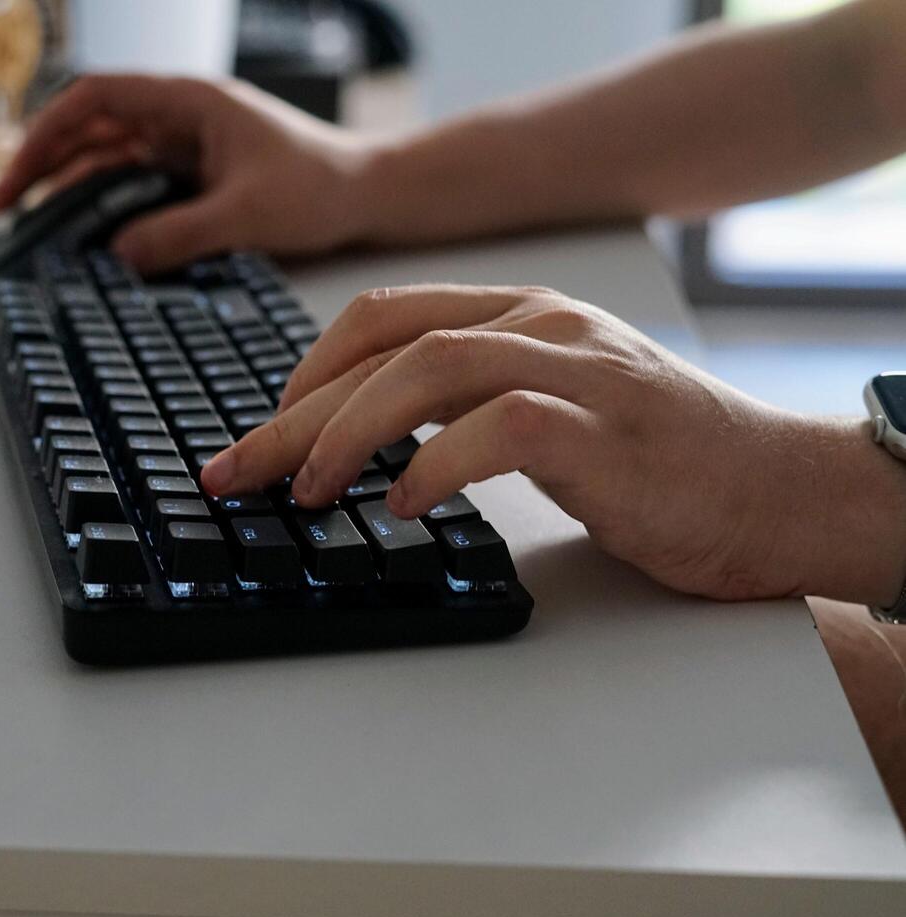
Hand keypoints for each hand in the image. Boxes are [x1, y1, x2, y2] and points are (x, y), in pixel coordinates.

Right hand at [0, 74, 378, 273]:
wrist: (368, 194)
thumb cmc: (321, 186)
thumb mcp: (246, 214)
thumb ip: (180, 234)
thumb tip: (118, 256)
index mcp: (186, 101)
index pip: (93, 99)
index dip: (45, 135)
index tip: (15, 178)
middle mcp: (177, 117)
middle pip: (88, 130)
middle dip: (42, 167)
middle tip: (5, 213)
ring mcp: (182, 146)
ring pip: (106, 161)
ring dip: (69, 192)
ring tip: (34, 233)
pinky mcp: (192, 177)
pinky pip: (133, 188)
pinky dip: (104, 210)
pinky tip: (85, 241)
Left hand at [199, 285, 905, 605]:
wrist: (777, 492)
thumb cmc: (656, 464)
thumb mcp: (549, 412)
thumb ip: (466, 408)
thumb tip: (360, 450)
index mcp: (520, 315)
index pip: (384, 314)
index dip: (307, 368)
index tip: (263, 428)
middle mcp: (542, 325)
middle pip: (384, 346)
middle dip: (292, 412)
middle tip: (234, 471)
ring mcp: (576, 370)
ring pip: (430, 368)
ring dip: (346, 431)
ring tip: (306, 489)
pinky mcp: (605, 431)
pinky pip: (498, 428)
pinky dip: (434, 465)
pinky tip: (402, 507)